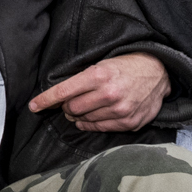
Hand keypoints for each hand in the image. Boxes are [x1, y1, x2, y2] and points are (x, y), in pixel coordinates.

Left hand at [27, 53, 172, 131]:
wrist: (158, 72)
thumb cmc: (126, 65)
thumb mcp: (102, 63)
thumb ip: (81, 79)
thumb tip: (59, 95)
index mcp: (99, 75)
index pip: (63, 91)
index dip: (45, 100)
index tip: (33, 106)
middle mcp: (108, 94)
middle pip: (71, 108)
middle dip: (65, 106)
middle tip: (69, 102)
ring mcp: (120, 110)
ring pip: (84, 119)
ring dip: (78, 115)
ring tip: (83, 108)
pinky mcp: (128, 122)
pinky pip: (99, 128)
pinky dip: (90, 124)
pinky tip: (91, 117)